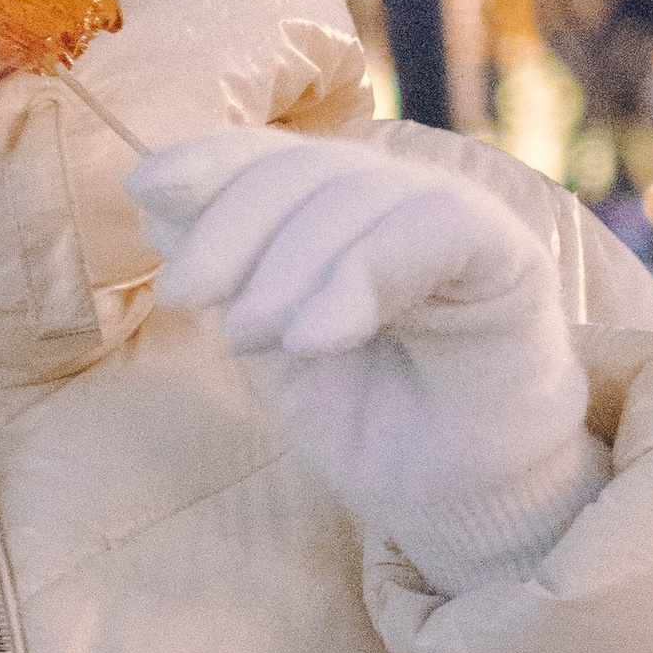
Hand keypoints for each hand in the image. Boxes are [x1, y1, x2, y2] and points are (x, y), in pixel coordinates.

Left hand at [127, 127, 604, 591]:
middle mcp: (398, 198)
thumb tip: (155, 196)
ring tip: (250, 338)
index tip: (144, 191)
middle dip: (231, 226)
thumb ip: (225, 267)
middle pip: (307, 168)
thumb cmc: (362, 417)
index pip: (271, 156)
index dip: (208, 161)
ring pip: (361, 194)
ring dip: (288, 267)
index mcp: (339, 207)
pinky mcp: (508, 258)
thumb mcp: (267, 337)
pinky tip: (317, 337)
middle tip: (187, 296)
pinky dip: (362, 276)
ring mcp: (456, 220)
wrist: (446, 496)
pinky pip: (434, 228)